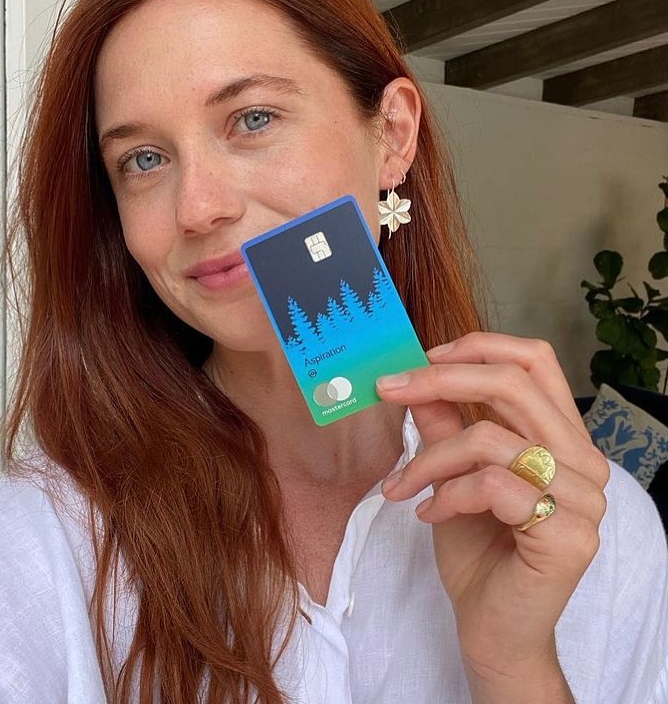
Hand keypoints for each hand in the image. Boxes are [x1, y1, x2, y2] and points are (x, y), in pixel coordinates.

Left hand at [375, 332, 609, 687]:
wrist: (493, 627)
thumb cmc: (476, 546)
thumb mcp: (450, 473)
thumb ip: (442, 424)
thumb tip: (412, 376)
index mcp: (560, 436)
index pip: (536, 361)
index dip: (479, 347)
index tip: (424, 357)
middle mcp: (583, 459)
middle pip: (513, 384)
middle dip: (439, 380)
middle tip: (389, 389)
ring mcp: (584, 498)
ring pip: (491, 439)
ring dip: (429, 459)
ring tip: (402, 486)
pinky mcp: (570, 534)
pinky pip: (492, 486)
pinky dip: (446, 495)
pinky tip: (427, 515)